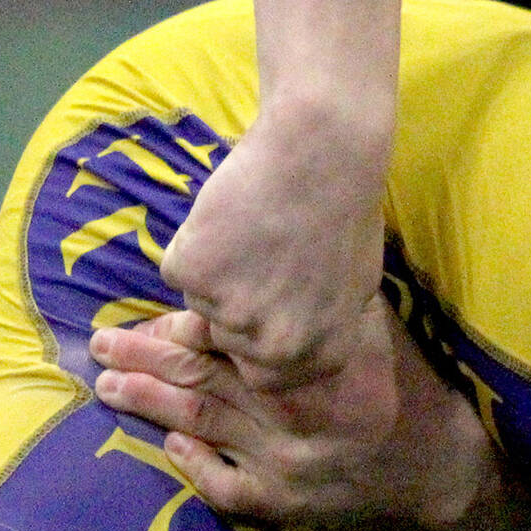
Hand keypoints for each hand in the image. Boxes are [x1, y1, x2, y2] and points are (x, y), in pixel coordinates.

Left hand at [90, 303, 493, 527]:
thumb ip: (322, 303)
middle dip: (145, 359)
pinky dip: (191, 463)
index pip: (227, 340)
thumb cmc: (411, 381)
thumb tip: (261, 263)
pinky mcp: (286, 502)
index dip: (181, 327)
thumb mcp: (375, 326)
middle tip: (101, 344)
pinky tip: (168, 441)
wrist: (445, 462)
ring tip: (108, 385)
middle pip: (200, 379)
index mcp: (312, 364)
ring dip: (149, 403)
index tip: (149, 315)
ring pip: (201, 425)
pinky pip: (222, 485)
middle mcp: (292, 415)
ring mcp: (285, 463)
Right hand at [159, 107, 387, 392]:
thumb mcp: (351, 288)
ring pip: (200, 304)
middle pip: (227, 344)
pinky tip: (231, 215)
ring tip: (255, 229)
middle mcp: (275, 348)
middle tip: (258, 259)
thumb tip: (286, 355)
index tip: (265, 307)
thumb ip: (315, 331)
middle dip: (233, 307)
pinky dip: (195, 244)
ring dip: (217, 273)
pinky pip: (179, 268)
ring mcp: (230, 314)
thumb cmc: (343, 210)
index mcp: (319, 356)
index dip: (258, 342)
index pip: (266, 379)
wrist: (322, 151)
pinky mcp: (190, 275)